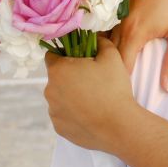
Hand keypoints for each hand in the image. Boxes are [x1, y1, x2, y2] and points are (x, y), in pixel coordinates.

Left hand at [44, 37, 137, 151]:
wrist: (118, 125)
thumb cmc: (114, 88)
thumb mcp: (112, 56)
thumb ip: (100, 42)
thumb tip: (94, 38)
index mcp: (58, 70)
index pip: (52, 55)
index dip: (67, 54)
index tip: (81, 59)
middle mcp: (49, 90)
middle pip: (57, 77)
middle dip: (71, 76)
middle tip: (93, 80)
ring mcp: (53, 111)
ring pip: (60, 97)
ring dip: (71, 95)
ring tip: (94, 99)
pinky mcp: (59, 128)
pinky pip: (64, 115)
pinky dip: (74, 113)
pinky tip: (91, 114)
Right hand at [111, 0, 167, 92]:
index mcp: (135, 33)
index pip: (120, 66)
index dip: (120, 83)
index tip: (122, 96)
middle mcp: (119, 24)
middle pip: (106, 55)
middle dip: (107, 71)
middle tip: (109, 88)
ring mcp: (114, 11)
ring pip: (101, 40)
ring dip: (102, 55)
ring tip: (103, 71)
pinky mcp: (115, 3)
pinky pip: (103, 26)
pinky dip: (102, 39)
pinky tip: (104, 48)